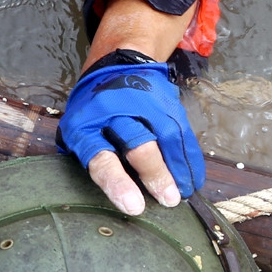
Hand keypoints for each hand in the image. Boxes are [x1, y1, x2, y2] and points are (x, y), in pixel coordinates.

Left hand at [59, 58, 205, 215]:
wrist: (117, 64)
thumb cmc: (93, 111)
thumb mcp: (78, 130)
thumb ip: (91, 158)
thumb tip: (113, 196)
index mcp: (84, 126)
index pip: (100, 156)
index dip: (117, 182)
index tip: (134, 206)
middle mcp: (114, 112)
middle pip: (138, 145)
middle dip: (155, 174)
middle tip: (169, 200)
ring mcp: (144, 105)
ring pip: (166, 139)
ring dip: (179, 170)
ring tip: (183, 194)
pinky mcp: (166, 102)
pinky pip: (183, 133)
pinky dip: (190, 159)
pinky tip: (193, 178)